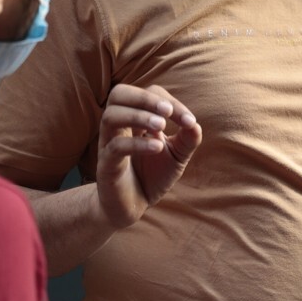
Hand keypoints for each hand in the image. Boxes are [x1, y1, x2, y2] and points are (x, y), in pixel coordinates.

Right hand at [95, 84, 201, 228]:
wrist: (133, 207)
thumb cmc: (152, 176)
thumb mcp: (177, 156)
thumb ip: (188, 139)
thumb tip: (194, 124)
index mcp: (135, 118)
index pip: (148, 94)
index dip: (169, 101)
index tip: (189, 121)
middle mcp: (119, 126)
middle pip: (119, 93)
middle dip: (144, 98)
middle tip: (167, 111)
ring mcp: (109, 144)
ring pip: (111, 116)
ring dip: (139, 116)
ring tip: (161, 127)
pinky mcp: (106, 165)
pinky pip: (115, 146)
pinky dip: (137, 143)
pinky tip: (157, 148)